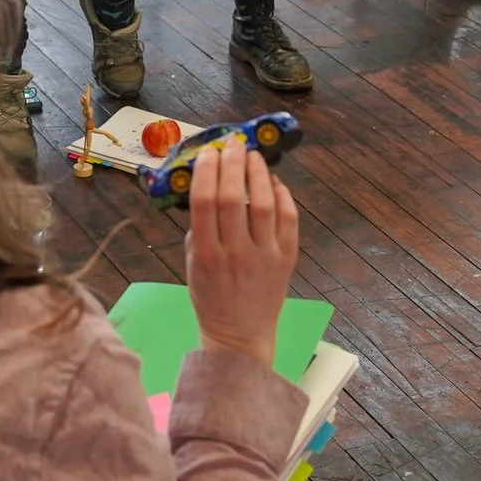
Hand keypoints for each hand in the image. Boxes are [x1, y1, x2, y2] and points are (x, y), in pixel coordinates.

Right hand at [184, 139, 298, 367]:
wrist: (240, 336)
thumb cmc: (210, 298)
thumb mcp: (191, 266)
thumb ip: (198, 230)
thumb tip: (207, 189)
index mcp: (206, 254)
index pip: (205, 202)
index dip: (207, 171)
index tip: (209, 152)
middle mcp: (235, 253)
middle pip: (234, 197)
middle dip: (233, 164)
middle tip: (233, 144)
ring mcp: (264, 256)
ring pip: (265, 204)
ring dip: (259, 173)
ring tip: (254, 155)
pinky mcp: (286, 260)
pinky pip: (288, 220)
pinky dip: (283, 196)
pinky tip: (275, 182)